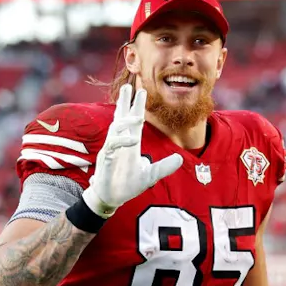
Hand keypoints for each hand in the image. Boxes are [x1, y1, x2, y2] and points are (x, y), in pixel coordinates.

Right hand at [82, 84, 182, 216]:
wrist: (113, 198)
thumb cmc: (128, 185)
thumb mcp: (151, 175)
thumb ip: (164, 167)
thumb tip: (180, 158)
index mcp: (130, 144)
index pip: (134, 121)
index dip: (137, 106)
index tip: (142, 91)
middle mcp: (120, 143)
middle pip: (121, 118)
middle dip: (124, 102)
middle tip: (128, 86)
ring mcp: (112, 150)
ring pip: (116, 128)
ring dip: (126, 121)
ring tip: (139, 117)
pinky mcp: (105, 159)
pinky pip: (112, 145)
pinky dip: (122, 140)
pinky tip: (133, 140)